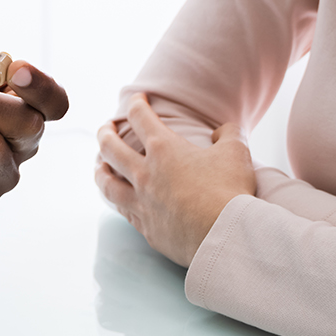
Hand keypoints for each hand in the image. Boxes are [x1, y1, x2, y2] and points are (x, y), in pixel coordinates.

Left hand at [94, 95, 258, 265]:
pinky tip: (119, 201)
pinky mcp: (146, 228)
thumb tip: (222, 131)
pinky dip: (119, 202)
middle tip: (105, 127)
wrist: (225, 237)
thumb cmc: (230, 191)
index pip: (140, 116)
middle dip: (105, 132)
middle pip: (110, 147)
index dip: (137, 102)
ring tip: (99, 165)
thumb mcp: (236, 153)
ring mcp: (141, 202)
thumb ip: (228, 134)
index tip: (138, 98)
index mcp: (164, 149)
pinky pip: (123, 211)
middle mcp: (145, 173)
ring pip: (107, 183)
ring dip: (100, 170)